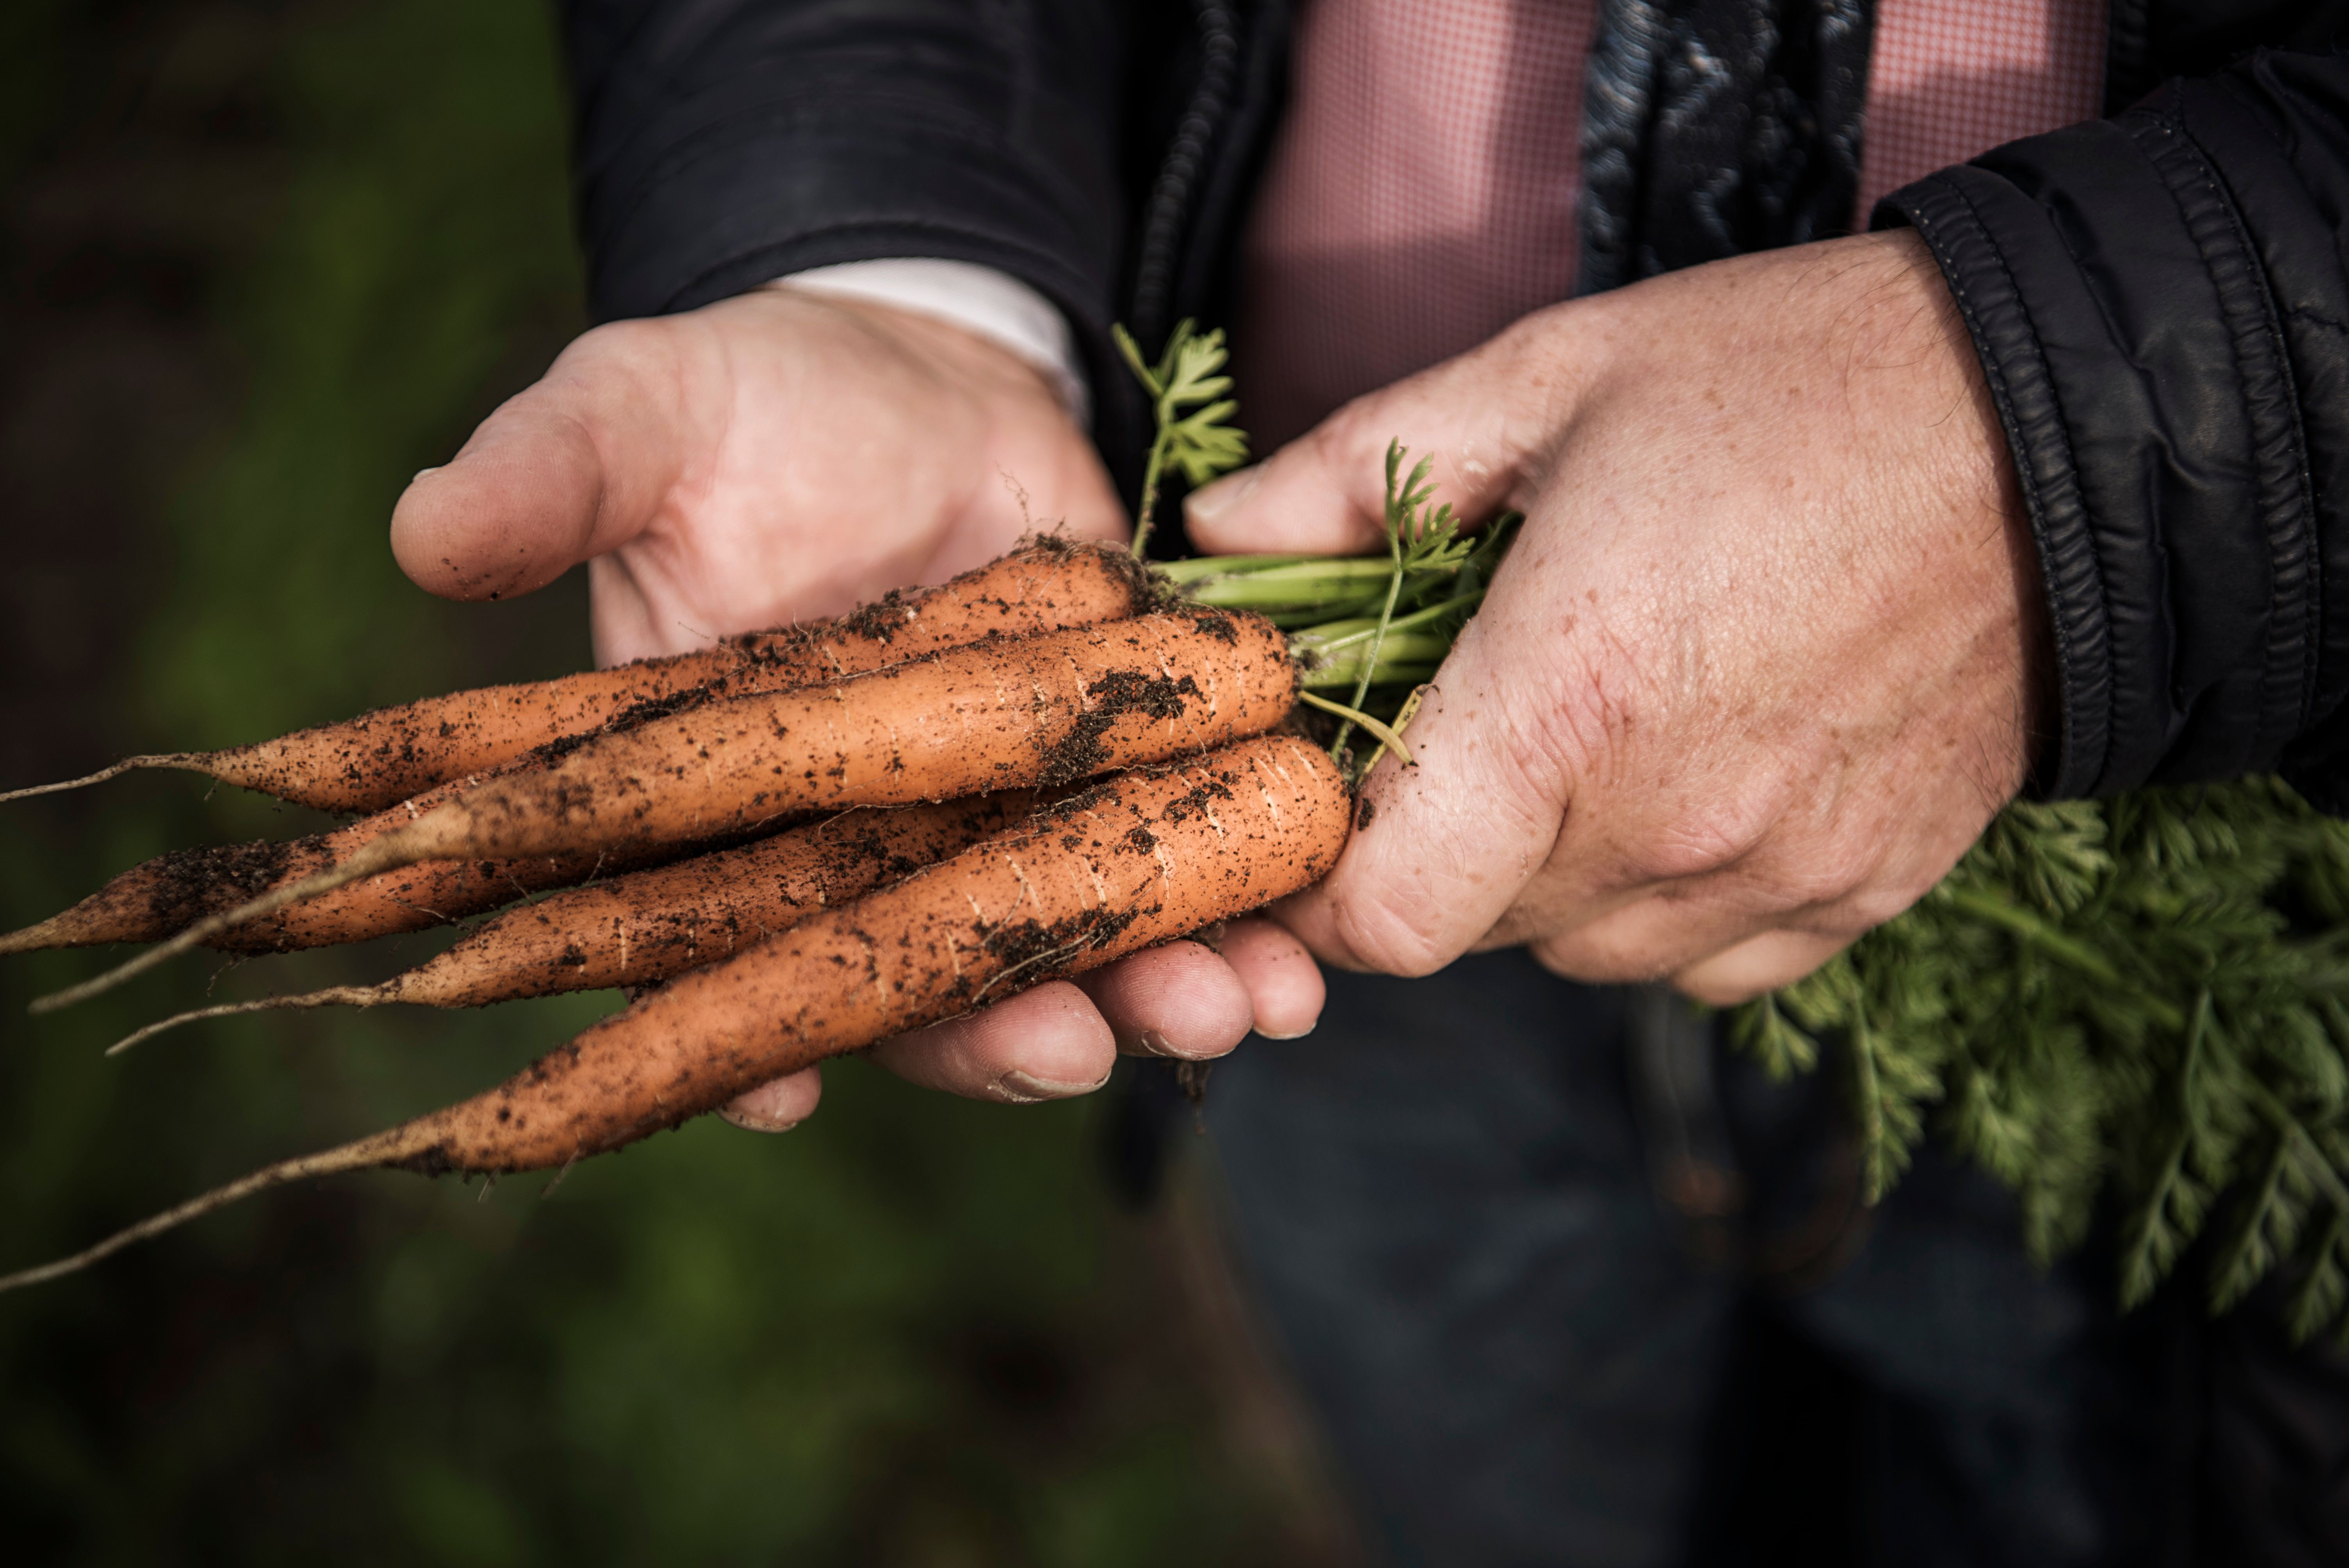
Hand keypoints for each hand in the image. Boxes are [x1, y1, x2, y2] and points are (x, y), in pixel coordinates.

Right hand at [389, 288, 1320, 1129]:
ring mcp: (988, 822)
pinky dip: (1230, 922)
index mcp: (724, 803)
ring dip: (1147, 999)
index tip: (793, 1088)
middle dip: (1003, 1033)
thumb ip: (552, 475)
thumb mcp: (643, 411)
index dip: (745, 1027)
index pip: (716, 947)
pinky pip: (1163, 876)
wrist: (917, 368)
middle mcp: (856, 845)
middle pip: (917, 981)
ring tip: (1232, 1015)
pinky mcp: (1105, 774)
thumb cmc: (754, 402)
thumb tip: (418, 527)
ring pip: (1057, 951)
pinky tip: (1295, 962)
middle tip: (1080, 1056)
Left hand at [1185, 229, 2048, 1004]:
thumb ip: (1354, 475)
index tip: (1318, 807)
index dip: (1320, 884)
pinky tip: (1686, 778)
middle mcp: (1669, 825)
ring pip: (1580, 949)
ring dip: (1543, 874)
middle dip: (1426, 847)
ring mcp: (1776, 875)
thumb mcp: (1549, 379)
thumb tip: (1210, 537)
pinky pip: (1704, 960)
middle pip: (1469, 926)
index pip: (1383, 918)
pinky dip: (1661, 899)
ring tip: (1584, 735)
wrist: (2059, 432)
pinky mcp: (1860, 895)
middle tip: (1454, 725)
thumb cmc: (1791, 383)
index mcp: (1566, 703)